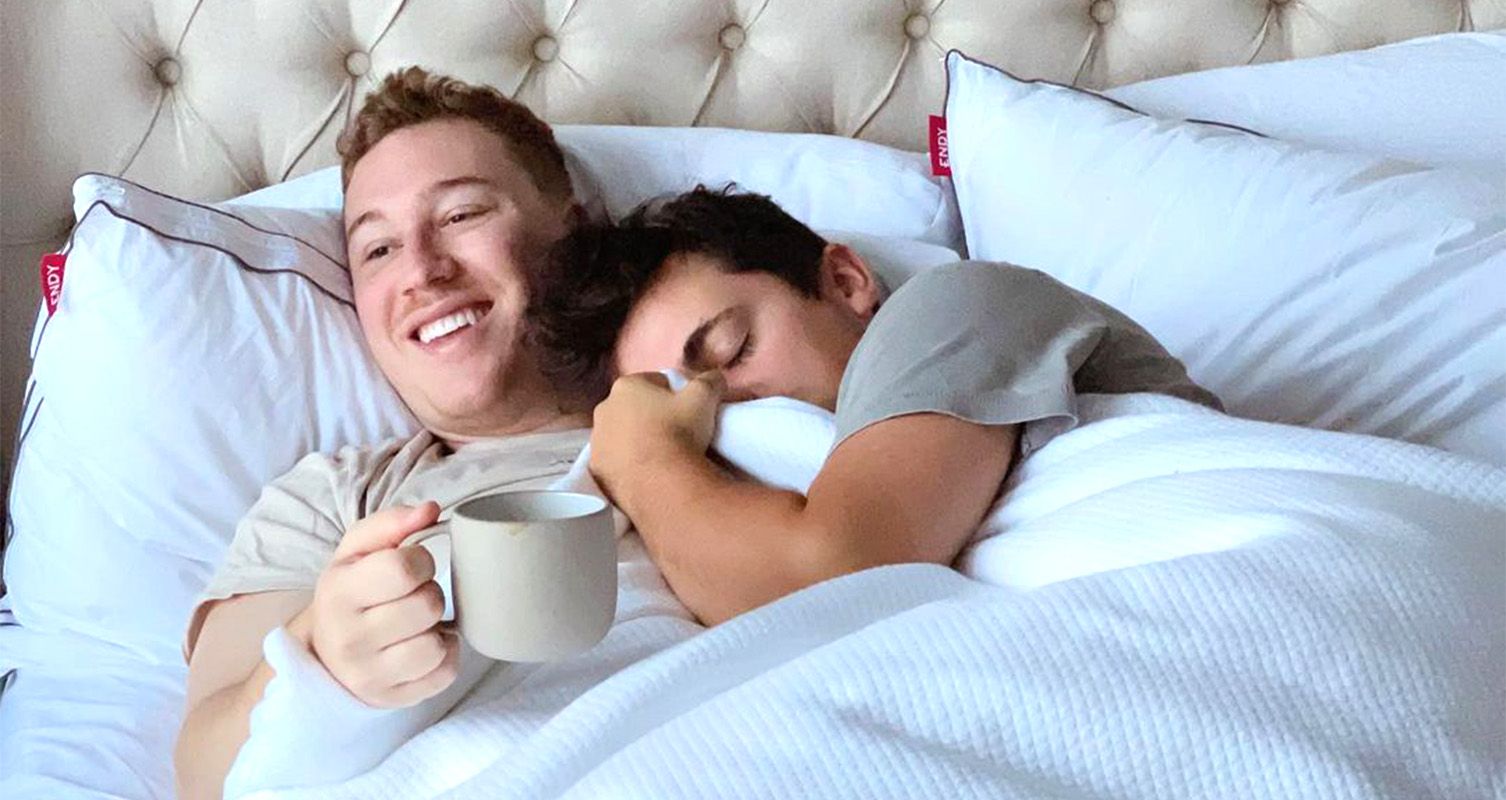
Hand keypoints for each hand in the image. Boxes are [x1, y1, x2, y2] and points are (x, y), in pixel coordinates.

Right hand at [296, 502, 459, 708]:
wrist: (324, 652)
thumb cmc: (351, 592)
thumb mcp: (357, 550)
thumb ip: (392, 522)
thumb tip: (430, 510)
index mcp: (338, 592)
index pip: (402, 568)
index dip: (420, 560)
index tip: (413, 565)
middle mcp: (349, 638)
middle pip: (426, 605)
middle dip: (429, 593)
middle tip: (414, 595)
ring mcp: (370, 676)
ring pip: (436, 644)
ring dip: (437, 628)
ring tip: (417, 622)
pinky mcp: (393, 700)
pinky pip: (445, 674)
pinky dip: (444, 655)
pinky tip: (424, 644)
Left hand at [589, 370, 724, 501]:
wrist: (661, 484)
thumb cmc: (679, 432)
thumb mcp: (704, 398)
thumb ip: (710, 381)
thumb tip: (715, 377)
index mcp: (626, 386)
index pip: (654, 382)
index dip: (673, 395)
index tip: (685, 411)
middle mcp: (604, 409)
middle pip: (633, 408)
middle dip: (650, 417)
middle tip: (675, 433)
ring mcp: (596, 441)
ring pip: (621, 436)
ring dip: (637, 441)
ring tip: (661, 456)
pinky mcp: (597, 469)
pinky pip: (615, 461)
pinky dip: (628, 464)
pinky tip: (647, 473)